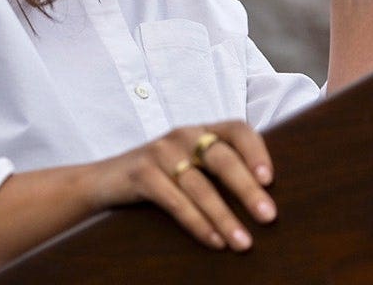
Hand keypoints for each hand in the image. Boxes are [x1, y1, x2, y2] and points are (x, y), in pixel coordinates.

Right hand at [84, 121, 276, 250]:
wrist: (103, 180)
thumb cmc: (158, 175)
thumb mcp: (189, 163)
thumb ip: (218, 169)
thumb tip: (265, 198)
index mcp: (201, 131)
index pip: (238, 130)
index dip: (256, 151)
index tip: (270, 179)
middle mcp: (183, 135)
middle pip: (223, 159)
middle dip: (247, 189)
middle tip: (268, 216)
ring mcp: (160, 152)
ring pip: (200, 185)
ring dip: (225, 217)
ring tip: (243, 242)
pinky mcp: (142, 173)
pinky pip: (175, 201)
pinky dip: (197, 222)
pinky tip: (214, 241)